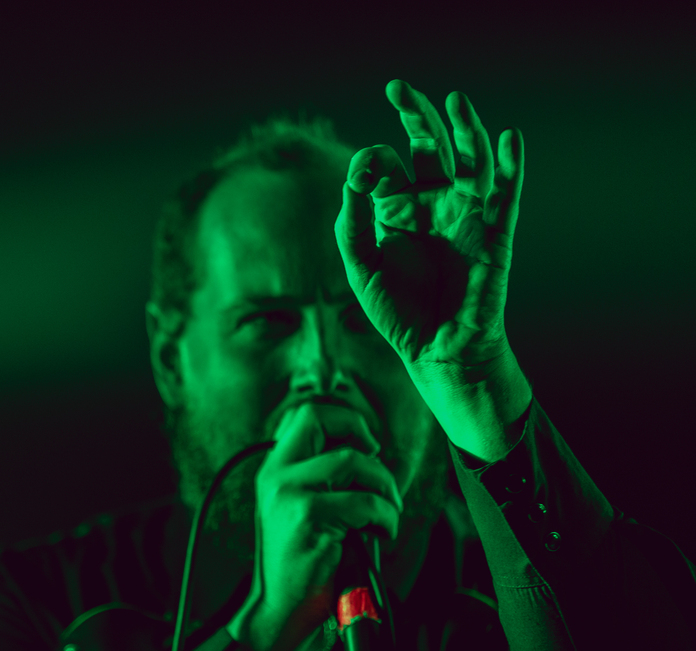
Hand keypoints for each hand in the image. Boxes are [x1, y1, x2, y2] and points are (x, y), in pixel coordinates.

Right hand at [227, 402, 402, 650]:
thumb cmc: (301, 568)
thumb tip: (367, 454)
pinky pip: (365, 502)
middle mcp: (276, 476)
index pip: (307, 414)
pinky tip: (380, 535)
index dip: (344, 420)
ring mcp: (289, 494)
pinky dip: (385, 519)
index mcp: (274, 471)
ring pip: (353, 461)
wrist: (279, 614)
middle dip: (361, 434)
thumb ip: (322, 481)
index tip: (366, 446)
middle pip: (320, 418)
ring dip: (384, 489)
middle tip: (375, 469)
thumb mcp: (301, 513)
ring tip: (385, 517)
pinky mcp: (308, 518)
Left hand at [334, 79, 524, 370]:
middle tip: (398, 88)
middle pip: (427, 147)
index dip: (371, 164)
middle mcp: (432, 204)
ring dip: (464, 130)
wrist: (437, 349)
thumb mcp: (361, 266)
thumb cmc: (398, 310)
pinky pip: (506, 196)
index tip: (362, 181)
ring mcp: (466, 215)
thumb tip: (358, 176)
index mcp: (397, 208)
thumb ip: (353, 222)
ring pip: (469, 162)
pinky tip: (508, 138)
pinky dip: (510, 167)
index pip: (385, 165)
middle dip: (415, 116)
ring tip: (455, 101)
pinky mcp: (495, 234)